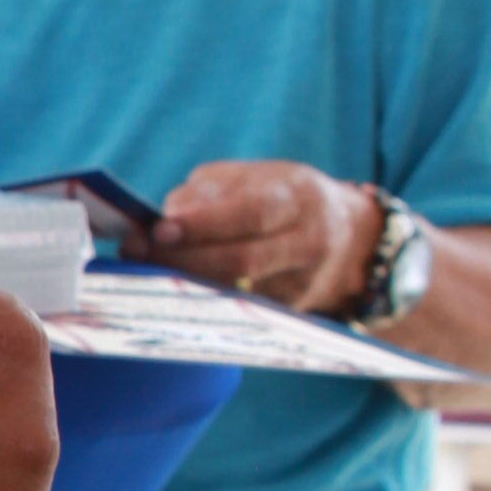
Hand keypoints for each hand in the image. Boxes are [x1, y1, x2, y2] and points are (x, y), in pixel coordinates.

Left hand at [148, 160, 374, 316]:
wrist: (354, 239)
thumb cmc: (286, 199)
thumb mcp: (257, 177)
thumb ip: (209, 192)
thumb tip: (166, 219)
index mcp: (298, 197)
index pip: (251, 212)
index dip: (204, 224)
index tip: (160, 230)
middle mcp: (307, 243)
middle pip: (241, 259)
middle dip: (183, 260)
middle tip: (136, 255)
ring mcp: (302, 284)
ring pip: (237, 292)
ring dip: (186, 285)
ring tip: (143, 274)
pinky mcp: (289, 313)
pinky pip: (240, 310)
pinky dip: (201, 303)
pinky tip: (168, 296)